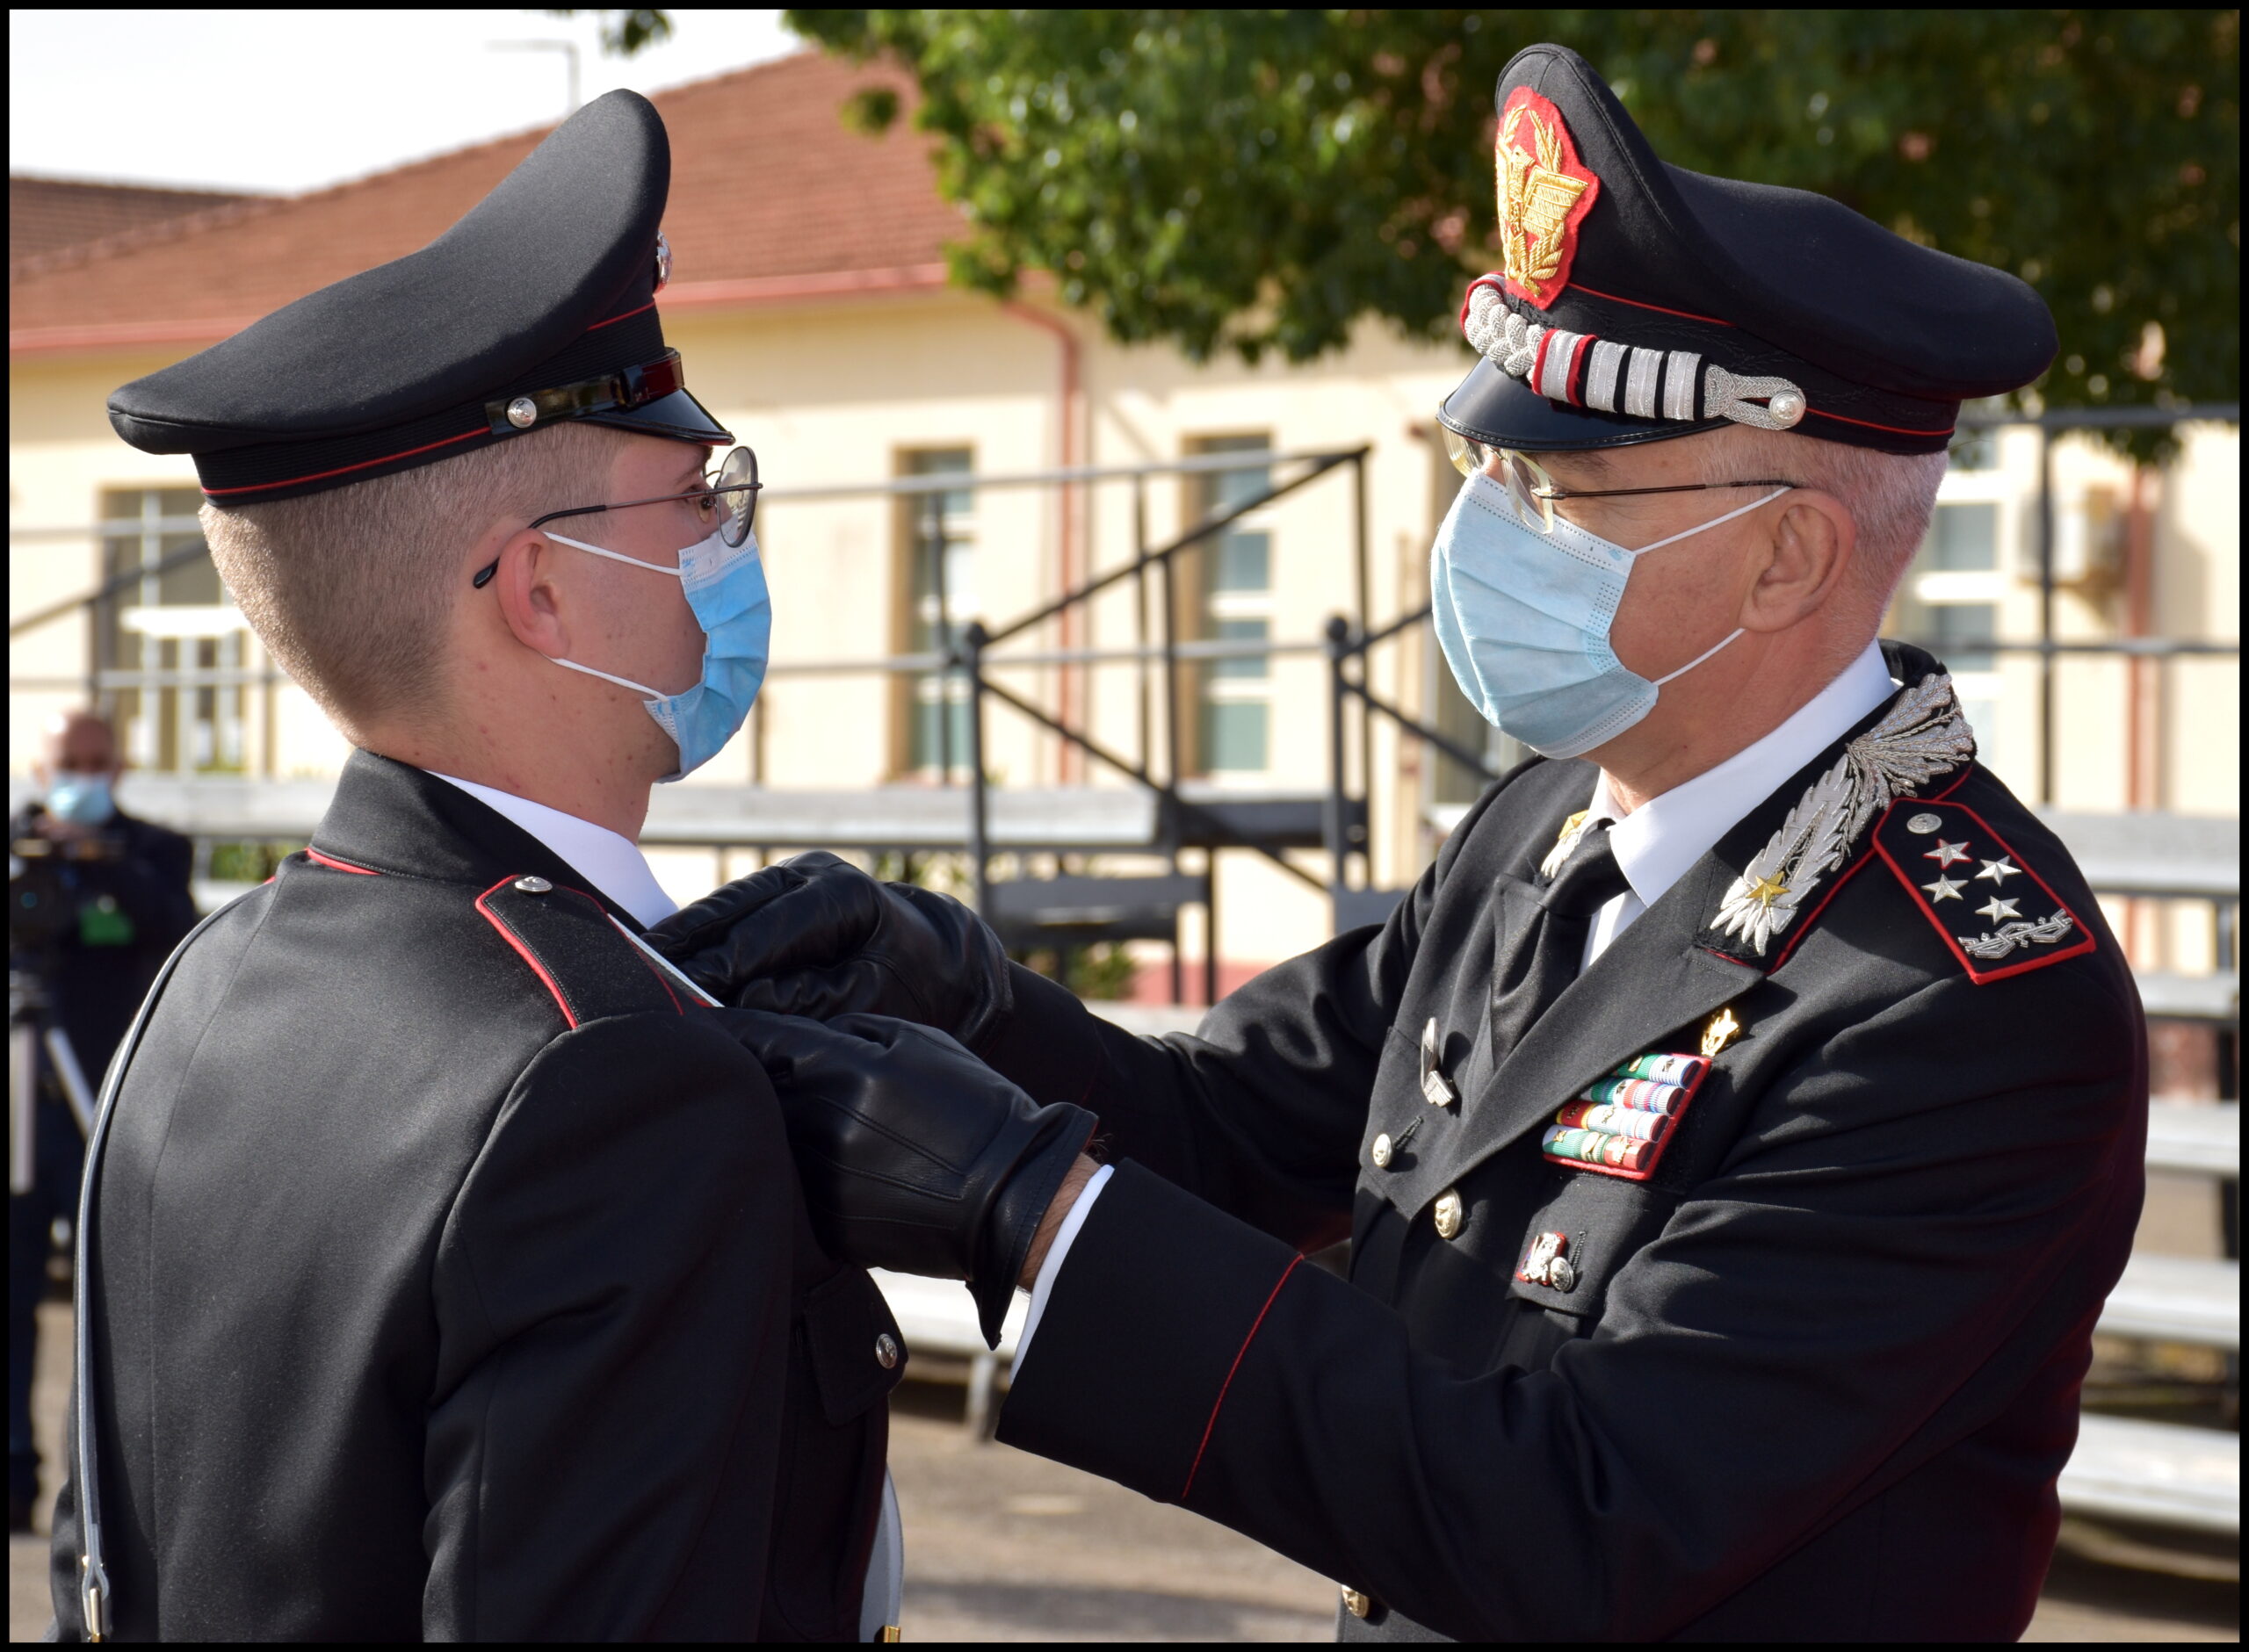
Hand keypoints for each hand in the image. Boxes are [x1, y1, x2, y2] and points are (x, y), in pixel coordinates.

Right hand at [650, 852, 1013, 1052]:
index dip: (725, 959)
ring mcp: (794, 878)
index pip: (771, 927)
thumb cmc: (914, 987)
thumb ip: (809, 998)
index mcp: (844, 894)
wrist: (945, 964)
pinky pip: (730, 914)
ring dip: (685, 937)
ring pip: (726, 906)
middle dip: (688, 941)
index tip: (687, 986)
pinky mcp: (779, 895)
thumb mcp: (870, 998)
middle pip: (736, 906)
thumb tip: (745, 1000)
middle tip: (640, 973)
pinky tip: (663, 958)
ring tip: (639, 967)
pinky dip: (700, 936)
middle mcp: (814, 875)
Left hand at [720, 1008, 1095, 1345]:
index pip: (753, 1035)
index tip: (699, 1015)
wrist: (1010, 1195)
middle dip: (742, 1071)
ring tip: (793, 1112)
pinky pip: (786, 1178)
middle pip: (748, 1086)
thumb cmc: (972, 1107)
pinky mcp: (822, 1219)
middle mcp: (818, 1122)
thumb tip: (788, 1028)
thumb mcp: (917, 1042)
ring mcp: (817, 1175)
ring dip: (766, 1119)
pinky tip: (828, 1159)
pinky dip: (791, 1163)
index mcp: (842, 1068)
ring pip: (762, 1134)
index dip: (721, 1022)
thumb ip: (846, 1028)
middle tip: (740, 1062)